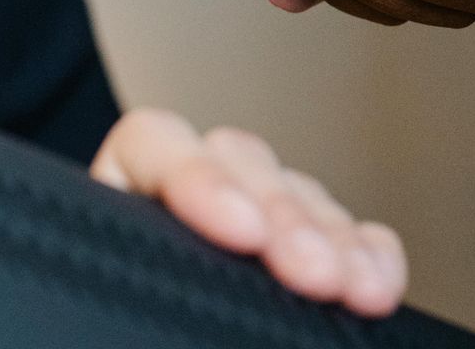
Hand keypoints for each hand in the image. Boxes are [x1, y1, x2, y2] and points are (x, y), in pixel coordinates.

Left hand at [91, 108, 406, 316]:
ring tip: (350, 289)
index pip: (151, 145)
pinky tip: (375, 287)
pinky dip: (368, 256)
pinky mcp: (307, 258)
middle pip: (239, 163)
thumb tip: (165, 318)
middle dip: (283, 217)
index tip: (237, 231)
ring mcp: (248, 227)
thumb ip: (134, 309)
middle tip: (308, 272)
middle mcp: (179, 208)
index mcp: (109, 219)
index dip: (197, 176)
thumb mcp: (99, 339)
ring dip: (332, 239)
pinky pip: (350, 234)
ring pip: (298, 195)